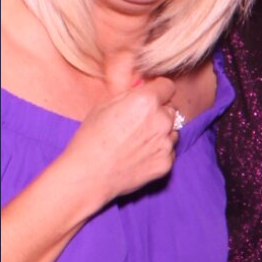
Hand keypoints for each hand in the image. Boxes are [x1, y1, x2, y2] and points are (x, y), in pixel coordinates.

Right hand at [63, 77, 182, 212]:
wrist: (89, 174)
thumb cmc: (91, 138)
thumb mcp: (104, 105)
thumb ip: (130, 95)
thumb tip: (142, 89)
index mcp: (146, 101)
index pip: (168, 86)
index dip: (158, 90)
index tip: (152, 96)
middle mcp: (162, 120)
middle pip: (171, 109)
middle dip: (159, 112)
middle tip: (139, 123)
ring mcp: (166, 143)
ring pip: (172, 131)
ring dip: (161, 133)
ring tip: (137, 141)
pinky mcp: (167, 163)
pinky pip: (169, 151)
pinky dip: (158, 151)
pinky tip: (139, 156)